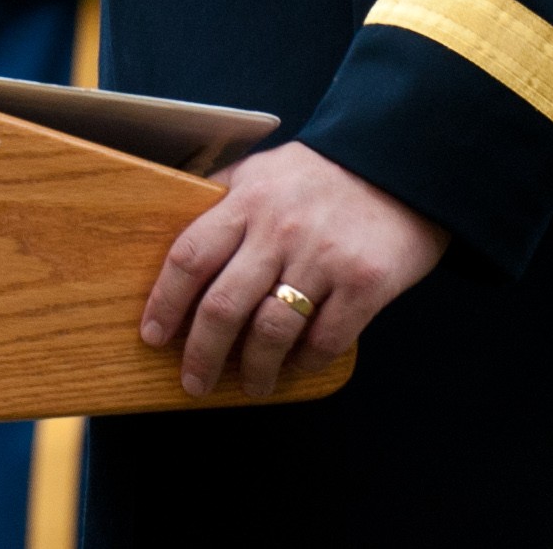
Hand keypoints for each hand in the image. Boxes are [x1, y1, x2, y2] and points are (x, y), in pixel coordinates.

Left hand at [141, 142, 447, 398]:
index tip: (152, 336)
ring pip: (271, 332)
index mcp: (246, 200)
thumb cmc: (319, 174)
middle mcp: (278, 230)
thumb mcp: (261, 171)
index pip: (189, 257)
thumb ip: (220, 200)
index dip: (165, 302)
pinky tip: (297, 366)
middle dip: (201, 353)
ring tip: (250, 386)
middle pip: (223, 305)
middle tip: (194, 382)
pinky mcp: (365, 283)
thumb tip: (175, 238)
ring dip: (255, 369)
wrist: (399, 166)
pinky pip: (325, 339)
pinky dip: (306, 362)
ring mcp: (323, 257)